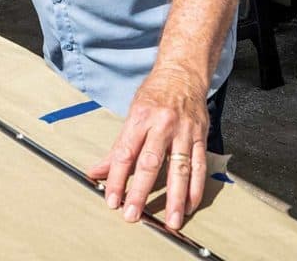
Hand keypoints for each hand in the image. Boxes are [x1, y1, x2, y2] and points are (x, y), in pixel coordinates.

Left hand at [87, 67, 208, 229]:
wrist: (183, 74)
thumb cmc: (154, 95)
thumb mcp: (131, 114)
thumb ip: (117, 146)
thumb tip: (96, 171)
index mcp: (140, 118)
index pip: (124, 153)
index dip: (116, 178)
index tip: (111, 199)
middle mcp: (162, 125)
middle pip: (149, 163)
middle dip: (139, 192)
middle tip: (132, 215)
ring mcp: (183, 131)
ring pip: (178, 169)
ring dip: (174, 198)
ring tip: (170, 221)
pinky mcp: (200, 137)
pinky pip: (199, 167)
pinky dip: (195, 189)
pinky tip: (190, 205)